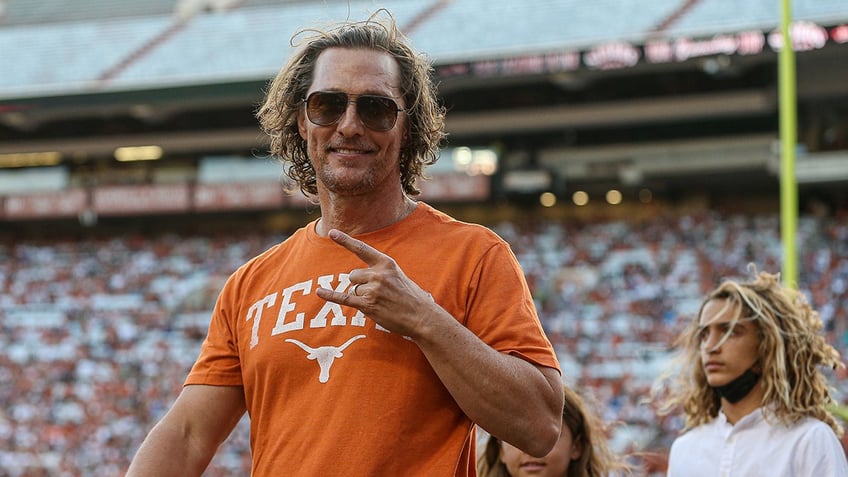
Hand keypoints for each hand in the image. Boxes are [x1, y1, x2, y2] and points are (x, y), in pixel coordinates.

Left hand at [315, 229, 436, 337]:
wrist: (421, 317)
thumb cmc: (411, 297)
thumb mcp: (398, 276)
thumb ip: (380, 271)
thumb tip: (356, 277)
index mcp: (386, 263)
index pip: (362, 249)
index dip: (345, 241)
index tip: (332, 232)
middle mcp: (378, 274)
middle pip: (352, 275)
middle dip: (360, 285)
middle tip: (378, 295)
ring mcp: (372, 289)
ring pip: (353, 289)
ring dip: (361, 297)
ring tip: (380, 303)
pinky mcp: (368, 305)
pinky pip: (344, 298)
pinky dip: (331, 295)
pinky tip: (319, 292)